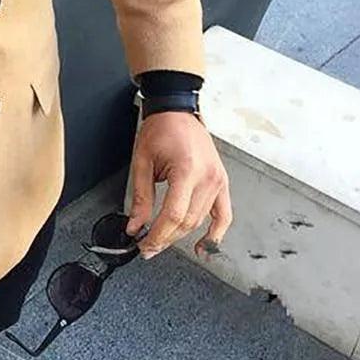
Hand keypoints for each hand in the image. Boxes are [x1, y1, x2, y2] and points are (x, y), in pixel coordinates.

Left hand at [126, 111, 232, 260]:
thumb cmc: (160, 129)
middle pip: (187, 222)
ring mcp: (218, 180)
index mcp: (186, 170)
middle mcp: (207, 177)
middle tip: (148, 247)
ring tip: (162, 242)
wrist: (177, 111)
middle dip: (166, 239)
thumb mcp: (142, 162)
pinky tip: (203, 247)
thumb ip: (140, 198)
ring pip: (201, 221)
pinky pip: (223, 215)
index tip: (144, 245)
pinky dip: (215, 234)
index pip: (173, 215)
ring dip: (181, 236)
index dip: (157, 235)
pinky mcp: (222, 182)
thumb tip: (135, 225)